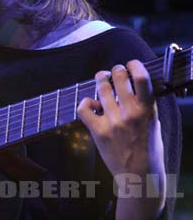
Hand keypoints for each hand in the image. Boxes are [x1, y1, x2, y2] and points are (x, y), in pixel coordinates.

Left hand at [77, 60, 165, 218]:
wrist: (139, 176)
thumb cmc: (149, 150)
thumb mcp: (155, 124)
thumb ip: (146, 105)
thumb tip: (136, 85)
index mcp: (148, 111)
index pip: (141, 78)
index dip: (134, 65)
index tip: (131, 63)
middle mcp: (130, 113)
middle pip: (118, 77)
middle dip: (115, 70)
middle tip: (114, 72)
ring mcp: (113, 122)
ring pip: (101, 88)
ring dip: (101, 80)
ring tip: (102, 80)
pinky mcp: (98, 131)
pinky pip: (84, 107)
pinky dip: (85, 102)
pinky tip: (91, 104)